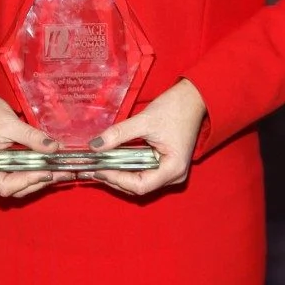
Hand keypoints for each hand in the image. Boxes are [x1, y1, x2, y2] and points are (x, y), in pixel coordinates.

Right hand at [0, 73, 70, 198]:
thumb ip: (31, 137)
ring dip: (37, 180)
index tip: (49, 172)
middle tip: (63, 174)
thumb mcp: (9, 123)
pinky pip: (13, 178)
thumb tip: (55, 148)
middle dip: (38, 181)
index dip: (28, 181)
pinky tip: (47, 169)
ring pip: (14, 187)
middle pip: (12, 189)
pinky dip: (30, 174)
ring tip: (60, 173)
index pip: (5, 186)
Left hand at [86, 78, 205, 195]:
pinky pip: (143, 171)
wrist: (193, 98)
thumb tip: (95, 145)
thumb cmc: (174, 108)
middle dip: (115, 178)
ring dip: (119, 174)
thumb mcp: (144, 120)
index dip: (116, 179)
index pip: (139, 185)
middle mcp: (173, 176)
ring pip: (140, 180)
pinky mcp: (165, 164)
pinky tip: (112, 161)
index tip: (97, 169)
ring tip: (98, 166)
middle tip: (91, 169)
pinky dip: (127, 167)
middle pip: (139, 186)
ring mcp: (170, 171)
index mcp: (173, 169)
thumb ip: (119, 133)